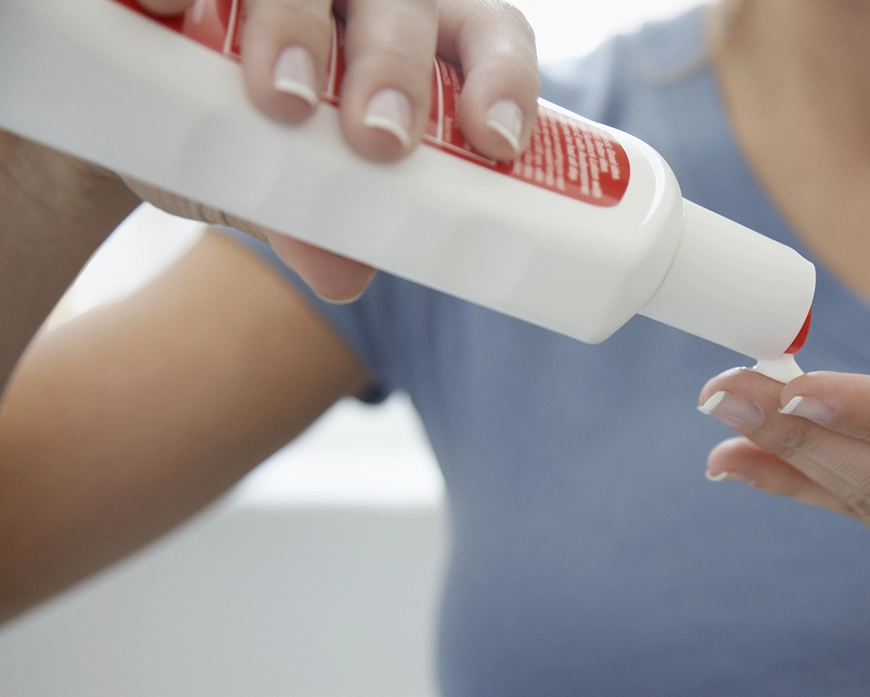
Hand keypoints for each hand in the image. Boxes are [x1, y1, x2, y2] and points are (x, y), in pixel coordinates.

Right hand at [3, 0, 540, 300]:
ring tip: (283, 101)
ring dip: (298, 31)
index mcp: (423, 40)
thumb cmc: (258, 146)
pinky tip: (168, 10)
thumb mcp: (291, 190)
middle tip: (378, 141)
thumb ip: (320, 223)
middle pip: (401, 10)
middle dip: (395, 71)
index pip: (490, 37)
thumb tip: (344, 278)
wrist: (145, 111)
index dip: (504, 82)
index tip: (496, 143)